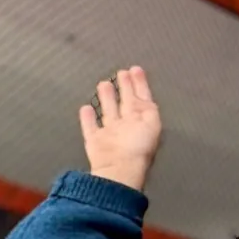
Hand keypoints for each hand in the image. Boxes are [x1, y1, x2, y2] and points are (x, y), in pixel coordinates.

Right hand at [78, 66, 161, 191]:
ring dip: (107, 97)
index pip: (142, 98)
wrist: (119, 169)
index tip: (135, 69)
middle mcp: (128, 126)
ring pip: (109, 111)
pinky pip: (90, 126)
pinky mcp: (95, 141)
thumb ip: (148, 109)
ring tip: (104, 83)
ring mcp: (111, 134)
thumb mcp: (152, 124)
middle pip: (126, 101)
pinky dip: (87, 117)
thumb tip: (143, 96)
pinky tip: (86, 107)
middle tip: (122, 72)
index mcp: (143, 122)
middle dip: (125, 86)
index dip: (140, 84)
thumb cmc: (138, 148)